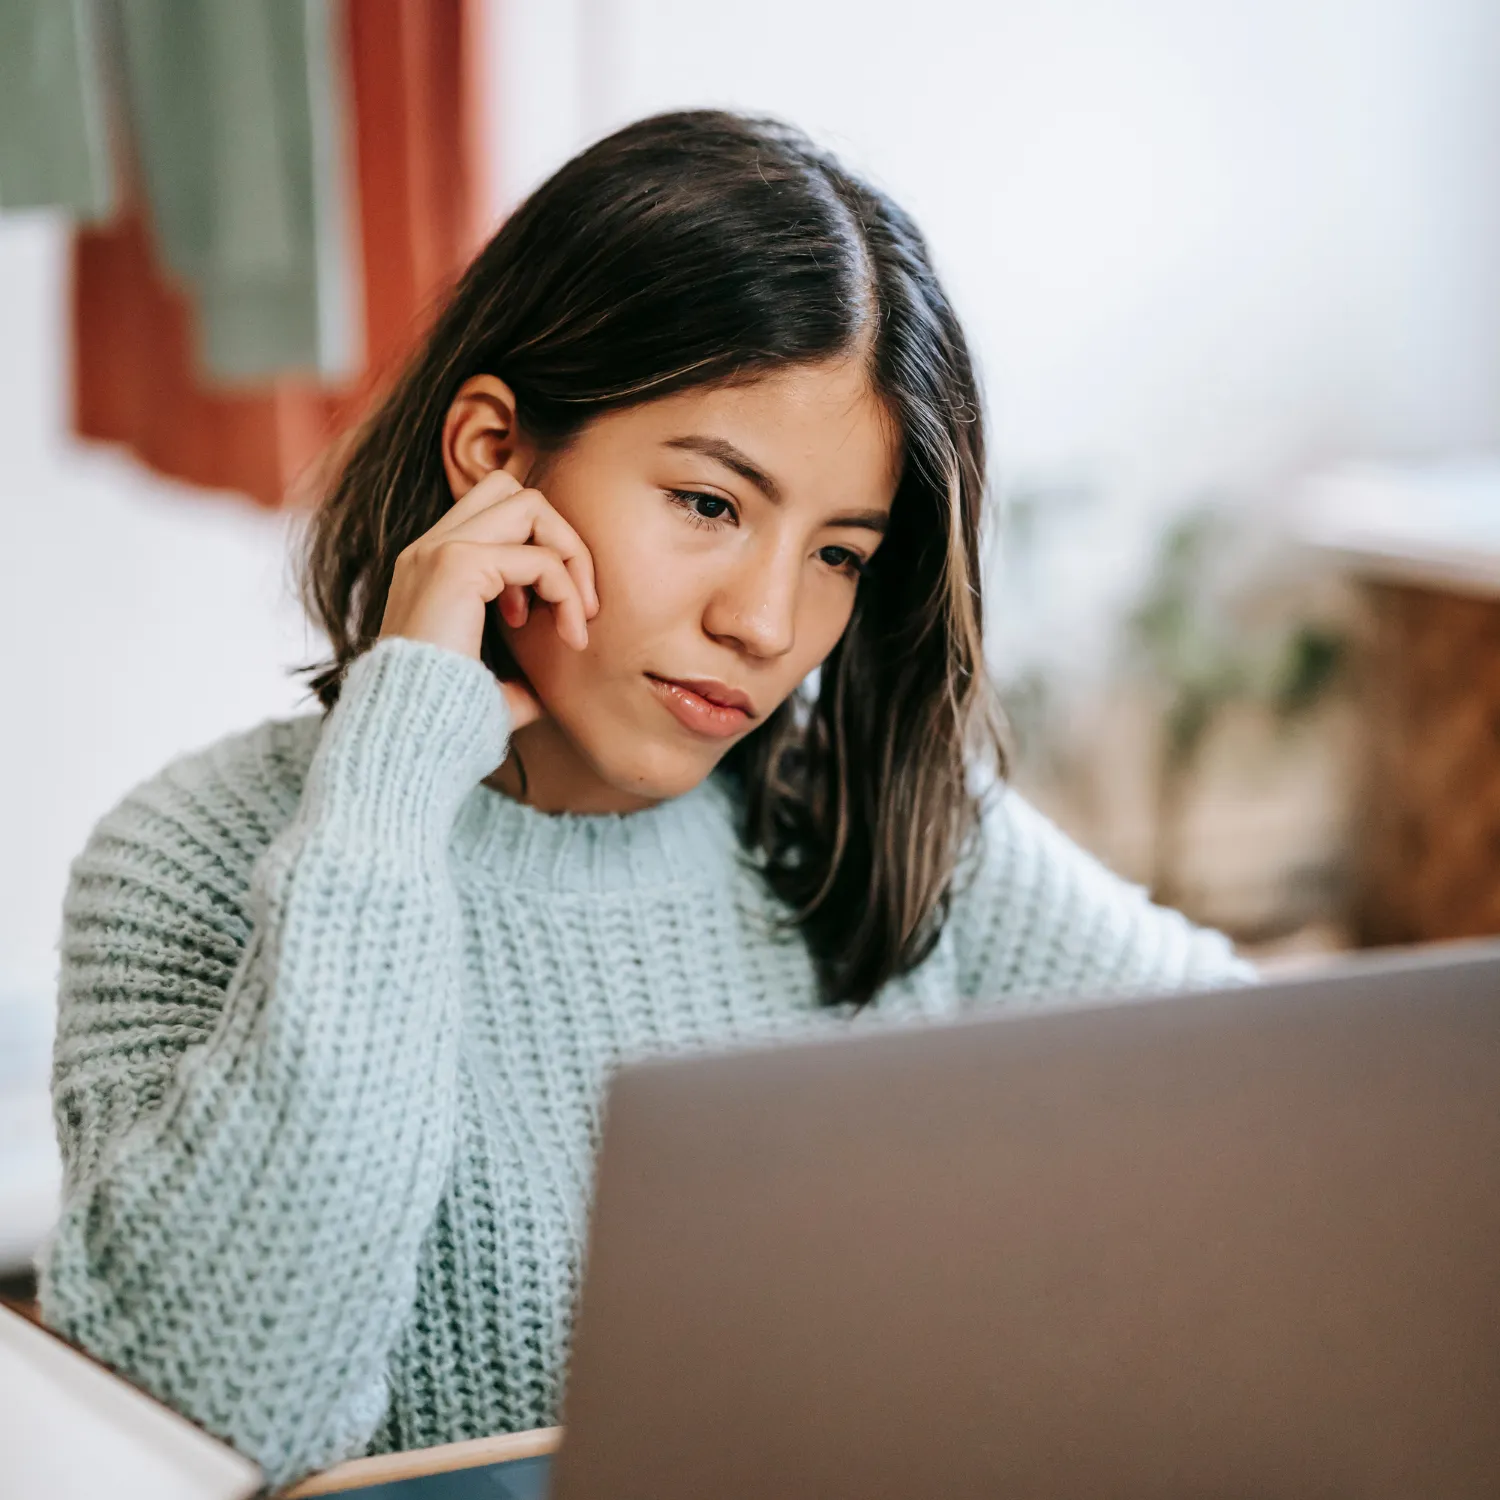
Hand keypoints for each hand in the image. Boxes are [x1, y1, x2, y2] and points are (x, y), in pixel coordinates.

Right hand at [379, 470, 598, 729]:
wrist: (408, 738)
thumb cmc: (450, 722)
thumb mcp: (496, 684)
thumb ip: (525, 670)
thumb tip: (561, 685)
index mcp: (429, 566)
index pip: (495, 512)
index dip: (536, 553)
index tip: (540, 620)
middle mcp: (428, 548)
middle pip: (514, 490)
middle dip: (561, 539)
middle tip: (578, 604)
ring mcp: (438, 550)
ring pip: (530, 505)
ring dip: (570, 555)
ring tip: (579, 616)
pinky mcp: (457, 566)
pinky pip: (539, 558)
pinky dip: (567, 592)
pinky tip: (569, 636)